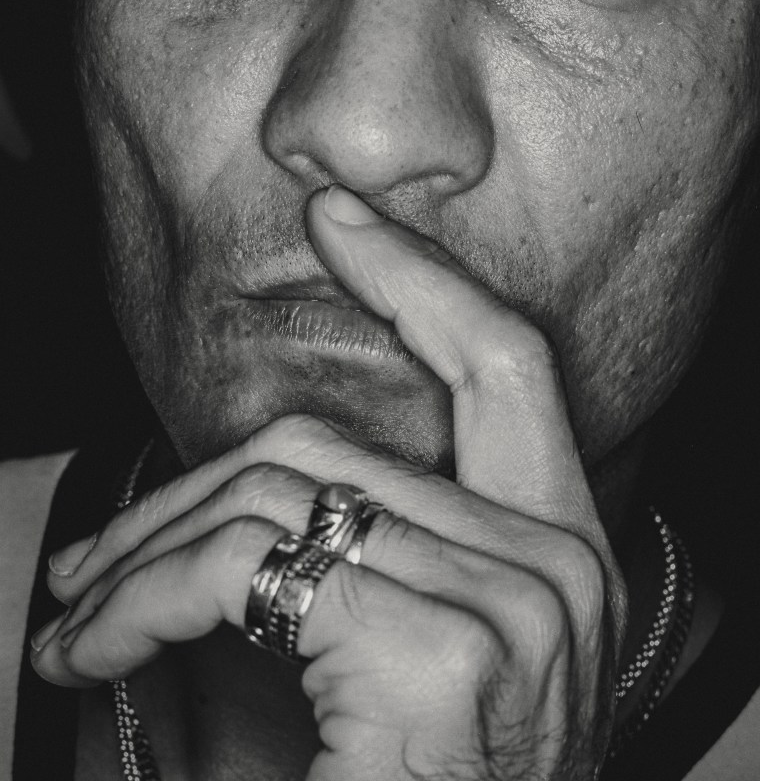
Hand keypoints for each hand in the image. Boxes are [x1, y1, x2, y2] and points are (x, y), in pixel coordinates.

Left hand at [33, 185, 626, 780]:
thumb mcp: (420, 654)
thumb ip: (380, 550)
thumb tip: (261, 484)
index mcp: (558, 550)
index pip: (507, 366)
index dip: (421, 276)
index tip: (336, 217)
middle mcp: (555, 568)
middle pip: (327, 445)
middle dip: (185, 488)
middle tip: (95, 562)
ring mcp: (509, 611)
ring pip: (272, 494)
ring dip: (146, 553)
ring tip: (81, 616)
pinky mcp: (435, 663)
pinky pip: (245, 565)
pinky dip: (144, 596)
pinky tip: (98, 646)